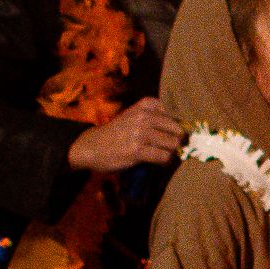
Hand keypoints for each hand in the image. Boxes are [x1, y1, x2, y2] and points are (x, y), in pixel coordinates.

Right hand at [67, 96, 184, 171]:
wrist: (90, 146)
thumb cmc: (114, 132)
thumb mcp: (130, 115)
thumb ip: (151, 117)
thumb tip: (179, 129)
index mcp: (143, 106)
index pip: (171, 113)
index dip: (174, 126)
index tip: (170, 133)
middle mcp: (143, 117)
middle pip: (176, 129)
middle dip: (177, 140)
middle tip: (171, 147)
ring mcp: (140, 134)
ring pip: (172, 144)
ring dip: (171, 152)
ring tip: (163, 154)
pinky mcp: (137, 151)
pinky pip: (163, 157)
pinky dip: (164, 161)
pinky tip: (158, 162)